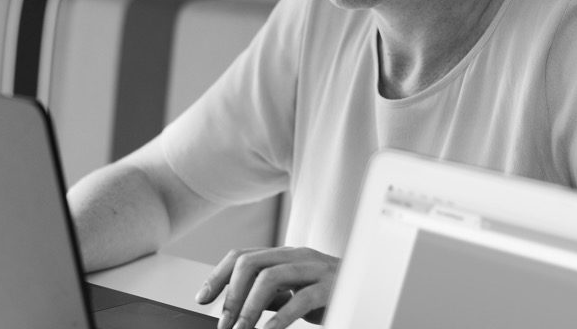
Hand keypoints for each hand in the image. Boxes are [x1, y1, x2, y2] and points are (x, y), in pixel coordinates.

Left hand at [195, 246, 339, 328]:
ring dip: (248, 307)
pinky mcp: (332, 288)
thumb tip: (235, 308)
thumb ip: (269, 296)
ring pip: (270, 276)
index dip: (217, 276)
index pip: (241, 256)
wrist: (374, 292)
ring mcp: (316, 269)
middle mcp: (298, 255)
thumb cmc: (331, 296)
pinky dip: (279, 318)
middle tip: (223, 323)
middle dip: (231, 294)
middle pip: (250, 262)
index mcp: (285, 255)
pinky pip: (300, 300)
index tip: (202, 298)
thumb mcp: (294, 294)